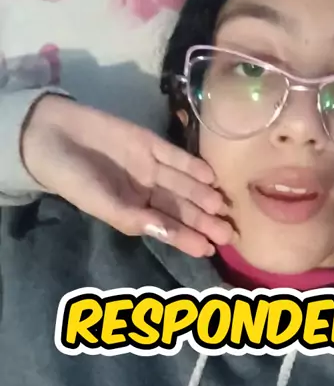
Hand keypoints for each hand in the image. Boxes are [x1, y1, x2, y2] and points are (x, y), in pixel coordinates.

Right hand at [21, 94, 232, 257]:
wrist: (52, 136)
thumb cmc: (72, 178)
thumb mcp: (99, 204)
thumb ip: (133, 219)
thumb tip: (167, 233)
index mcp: (135, 210)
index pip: (168, 227)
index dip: (188, 238)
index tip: (210, 250)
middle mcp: (148, 191)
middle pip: (182, 207)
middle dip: (204, 220)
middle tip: (228, 232)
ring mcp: (152, 166)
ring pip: (183, 183)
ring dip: (202, 194)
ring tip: (221, 206)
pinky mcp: (151, 142)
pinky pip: (176, 156)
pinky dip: (192, 165)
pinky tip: (210, 176)